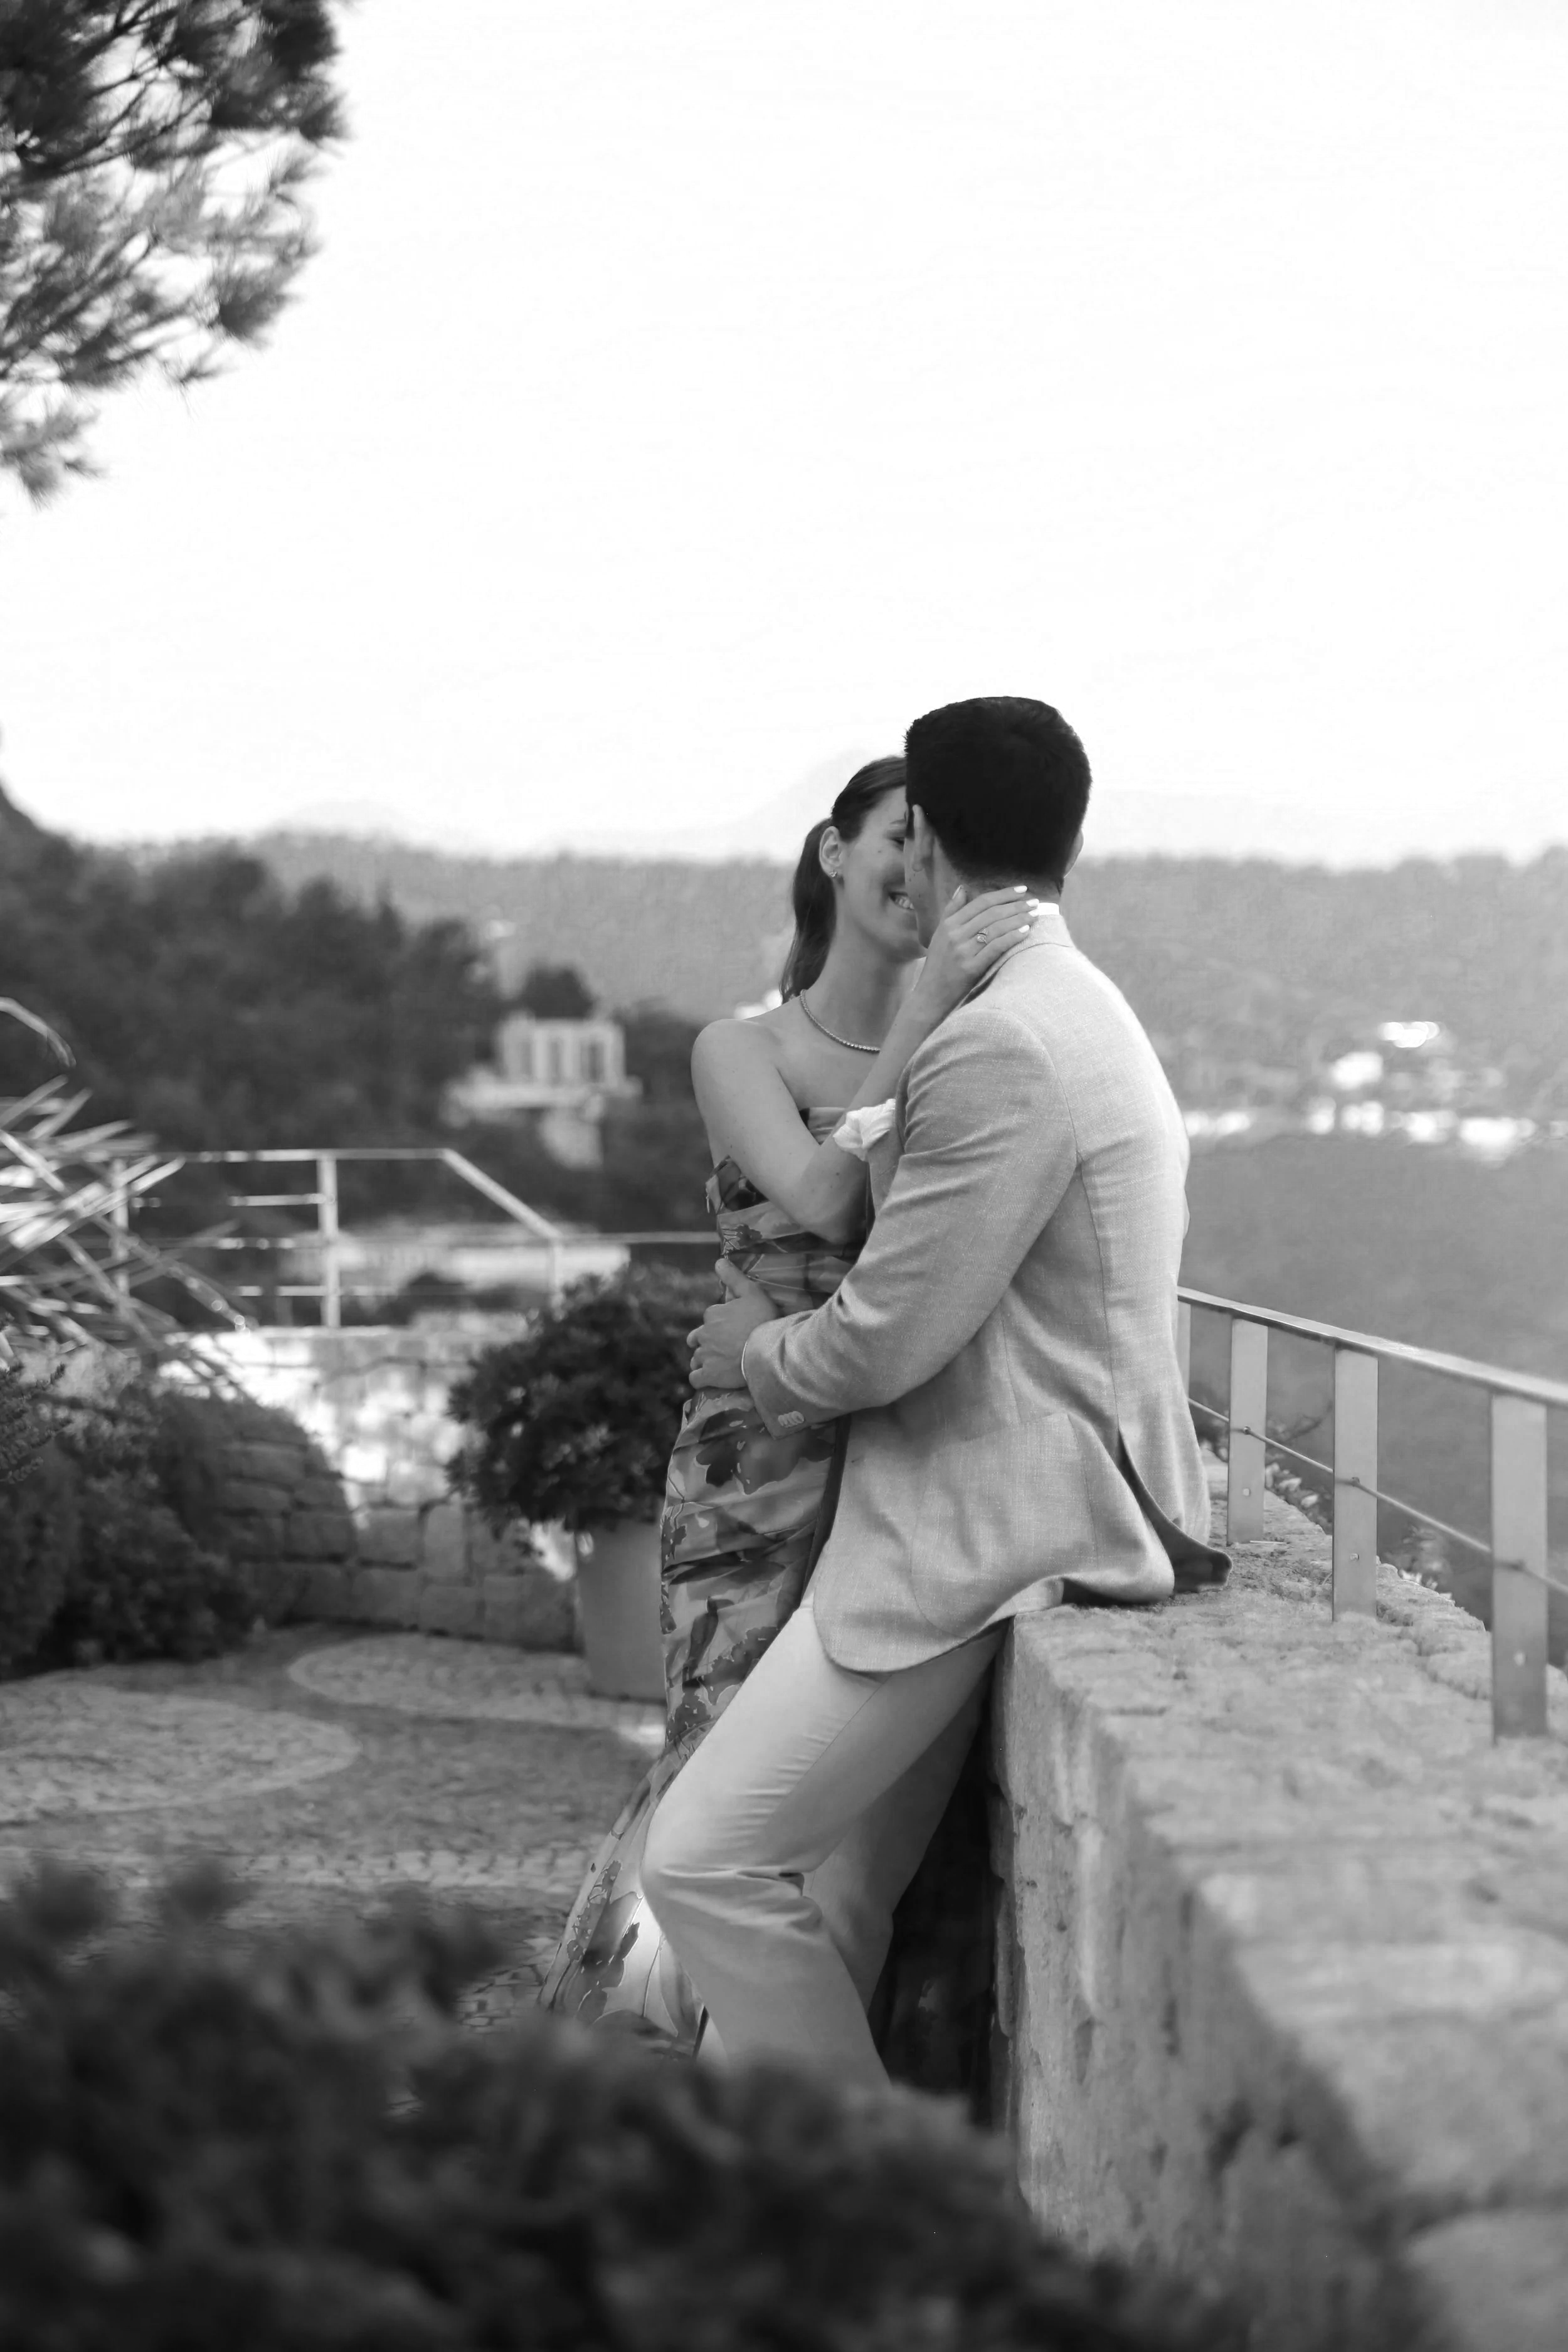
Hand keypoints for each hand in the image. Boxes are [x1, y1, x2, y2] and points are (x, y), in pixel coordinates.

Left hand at [687, 1259, 776, 1389]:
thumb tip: (718, 1260)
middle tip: (722, 1348)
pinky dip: (700, 1378)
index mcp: (712, 1314)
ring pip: (696, 1358)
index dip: (721, 1323)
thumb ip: (734, 1278)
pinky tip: (708, 1378)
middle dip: (705, 1342)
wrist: (767, 1350)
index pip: (710, 1318)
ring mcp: (705, 1356)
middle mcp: (704, 1334)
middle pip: (697, 1338)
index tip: (733, 1329)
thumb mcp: (752, 1292)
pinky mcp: (708, 1375)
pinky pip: (695, 1378)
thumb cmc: (763, 1320)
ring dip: (703, 1360)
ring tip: (718, 1364)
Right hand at [913, 885, 1040, 1019]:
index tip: (1022, 890)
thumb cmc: (938, 965)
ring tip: (1035, 915)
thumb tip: (963, 888)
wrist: (929, 996)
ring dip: (1019, 919)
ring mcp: (963, 951)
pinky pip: (995, 947)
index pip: (981, 902)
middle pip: (991, 913)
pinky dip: (1012, 937)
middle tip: (1035, 902)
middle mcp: (955, 934)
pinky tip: (1025, 931)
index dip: (1004, 894)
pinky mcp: (970, 968)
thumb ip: (951, 911)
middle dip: (1016, 905)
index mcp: (949, 924)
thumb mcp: (939, 934)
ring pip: (996, 928)